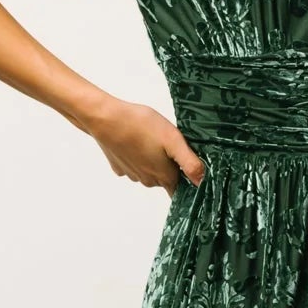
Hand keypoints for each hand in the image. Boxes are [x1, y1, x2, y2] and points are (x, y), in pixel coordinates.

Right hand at [79, 98, 205, 194]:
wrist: (105, 119)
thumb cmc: (139, 125)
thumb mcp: (172, 139)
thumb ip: (189, 162)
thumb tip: (201, 182)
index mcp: (163, 176)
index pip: (180, 188)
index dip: (186, 180)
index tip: (188, 168)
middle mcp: (148, 180)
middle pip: (166, 179)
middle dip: (170, 166)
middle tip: (169, 144)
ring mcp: (131, 174)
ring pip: (150, 171)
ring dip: (153, 160)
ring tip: (152, 139)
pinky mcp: (119, 166)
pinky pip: (134, 164)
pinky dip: (137, 156)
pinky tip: (136, 141)